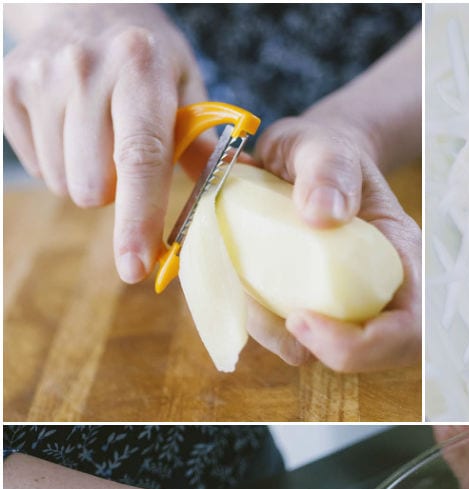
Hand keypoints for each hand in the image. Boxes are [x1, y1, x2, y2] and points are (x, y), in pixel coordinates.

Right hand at [3, 4, 206, 282]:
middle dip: (117, 197)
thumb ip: (203, 145)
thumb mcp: (186, 87)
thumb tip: (232, 193)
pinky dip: (60, 164)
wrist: (86, 3)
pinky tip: (73, 129)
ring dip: (88, 180)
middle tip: (129, 163)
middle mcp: (84, 67)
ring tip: (101, 139)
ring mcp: (40, 75)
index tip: (136, 267)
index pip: (140, 158)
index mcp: (140, 68)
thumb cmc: (149, 60)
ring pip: (63, 183)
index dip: (138, 220)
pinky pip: (38, 167)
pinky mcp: (8, 86)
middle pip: (94, 185)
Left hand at [250, 116, 420, 371]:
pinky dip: (270, 329)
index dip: (364, 344)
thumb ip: (329, 168)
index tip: (303, 317)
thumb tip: (322, 213)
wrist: (313, 162)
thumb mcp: (327, 145)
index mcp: (403, 258)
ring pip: (335, 356)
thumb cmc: (327, 153)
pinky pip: (302, 343)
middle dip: (327, 351)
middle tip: (282, 319)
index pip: (410, 327)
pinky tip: (246, 294)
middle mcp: (386, 293)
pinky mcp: (322, 314)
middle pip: (380, 354)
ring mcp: (354, 308)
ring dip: (285, 340)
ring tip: (250, 296)